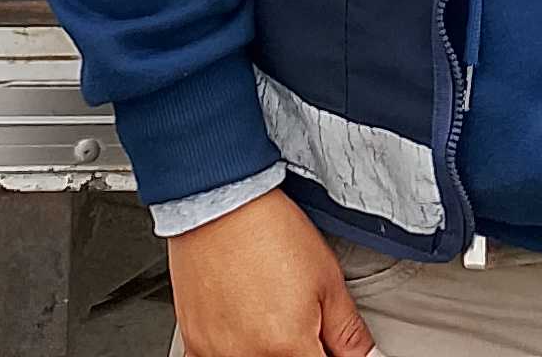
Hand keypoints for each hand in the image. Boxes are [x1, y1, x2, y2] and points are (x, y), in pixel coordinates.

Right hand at [165, 188, 374, 356]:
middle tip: (298, 319)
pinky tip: (242, 317)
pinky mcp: (194, 340)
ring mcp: (215, 351)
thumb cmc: (268, 229)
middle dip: (299, 349)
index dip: (327, 352)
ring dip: (267, 348)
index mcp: (287, 347)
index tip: (326, 342)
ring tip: (268, 311)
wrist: (218, 201)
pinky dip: (236, 346)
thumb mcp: (327, 279)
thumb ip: (348, 333)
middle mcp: (247, 356)